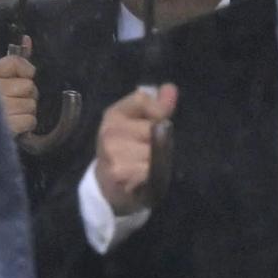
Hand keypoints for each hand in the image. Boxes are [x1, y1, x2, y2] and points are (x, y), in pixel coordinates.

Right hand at [0, 37, 42, 141]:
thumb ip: (13, 61)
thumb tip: (28, 39)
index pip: (16, 62)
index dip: (26, 70)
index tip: (24, 77)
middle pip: (29, 86)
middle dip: (27, 95)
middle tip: (15, 100)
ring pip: (31, 105)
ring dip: (25, 111)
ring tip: (10, 114)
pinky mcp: (5, 126)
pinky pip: (30, 120)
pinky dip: (25, 125)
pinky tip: (12, 124)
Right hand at [92, 81, 177, 215]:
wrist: (107, 189)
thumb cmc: (127, 152)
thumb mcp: (137, 125)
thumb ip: (156, 107)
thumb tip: (170, 88)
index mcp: (113, 115)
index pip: (142, 99)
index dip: (159, 111)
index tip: (159, 123)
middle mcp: (109, 131)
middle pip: (154, 127)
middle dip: (161, 141)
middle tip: (150, 152)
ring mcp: (113, 152)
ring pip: (156, 149)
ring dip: (159, 160)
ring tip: (148, 166)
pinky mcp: (120, 173)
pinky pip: (152, 168)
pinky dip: (154, 174)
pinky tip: (145, 178)